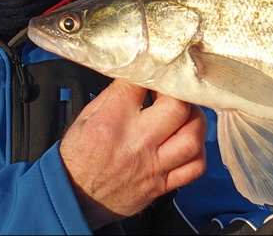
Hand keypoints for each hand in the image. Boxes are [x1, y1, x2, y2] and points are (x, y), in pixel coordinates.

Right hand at [59, 79, 206, 229]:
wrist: (74, 200)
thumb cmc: (77, 158)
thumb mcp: (83, 119)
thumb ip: (111, 97)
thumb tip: (136, 79)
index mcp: (112, 121)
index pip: (141, 84)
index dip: (149, 73)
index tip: (150, 74)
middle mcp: (136, 142)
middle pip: (177, 108)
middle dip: (178, 94)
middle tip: (170, 94)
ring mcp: (153, 166)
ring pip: (192, 137)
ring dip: (194, 120)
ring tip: (184, 115)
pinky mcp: (162, 185)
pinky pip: (195, 167)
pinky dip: (198, 151)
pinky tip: (188, 142)